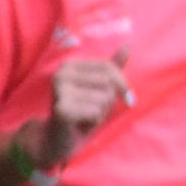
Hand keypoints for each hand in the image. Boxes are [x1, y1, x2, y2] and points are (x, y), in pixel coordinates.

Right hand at [41, 47, 132, 163]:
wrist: (58, 139)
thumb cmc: (83, 111)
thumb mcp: (100, 88)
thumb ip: (112, 68)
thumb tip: (127, 46)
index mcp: (70, 65)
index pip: (110, 68)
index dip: (118, 85)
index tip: (106, 97)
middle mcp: (62, 73)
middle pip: (109, 82)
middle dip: (108, 100)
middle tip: (91, 109)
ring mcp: (59, 90)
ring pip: (105, 98)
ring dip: (102, 112)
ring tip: (85, 115)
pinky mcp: (61, 109)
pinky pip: (97, 112)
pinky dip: (95, 121)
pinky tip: (81, 123)